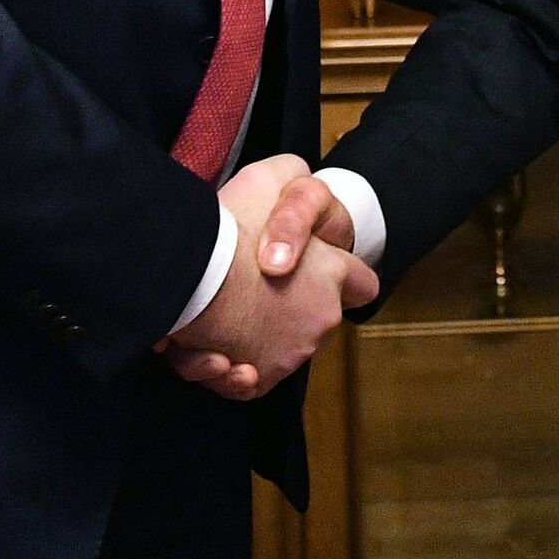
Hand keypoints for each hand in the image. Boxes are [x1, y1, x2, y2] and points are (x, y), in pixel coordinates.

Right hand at [160, 155, 375, 401]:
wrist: (195, 274)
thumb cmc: (230, 223)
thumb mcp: (270, 177)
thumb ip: (294, 186)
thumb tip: (295, 203)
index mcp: (333, 272)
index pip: (363, 284)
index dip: (344, 279)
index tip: (319, 276)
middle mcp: (323, 316)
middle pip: (316, 318)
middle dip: (289, 310)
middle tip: (249, 293)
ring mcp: (294, 351)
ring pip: (278, 349)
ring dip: (253, 339)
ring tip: (218, 322)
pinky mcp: (262, 376)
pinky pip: (251, 380)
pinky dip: (233, 371)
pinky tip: (214, 355)